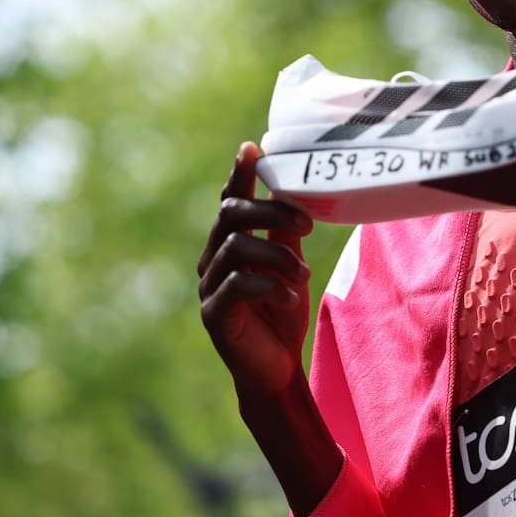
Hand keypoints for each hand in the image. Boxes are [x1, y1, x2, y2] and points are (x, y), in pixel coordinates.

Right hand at [197, 142, 314, 396]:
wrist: (277, 368)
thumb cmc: (282, 313)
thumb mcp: (289, 265)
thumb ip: (284, 233)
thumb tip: (290, 191)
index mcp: (230, 244)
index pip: (232, 201)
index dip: (239, 175)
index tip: (251, 148)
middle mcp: (213, 260)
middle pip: (232, 215)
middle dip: (271, 212)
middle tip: (307, 225)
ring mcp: (209, 288)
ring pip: (237, 247)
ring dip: (278, 256)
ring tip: (303, 274)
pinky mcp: (214, 316)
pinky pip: (237, 286)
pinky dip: (270, 285)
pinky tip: (290, 297)